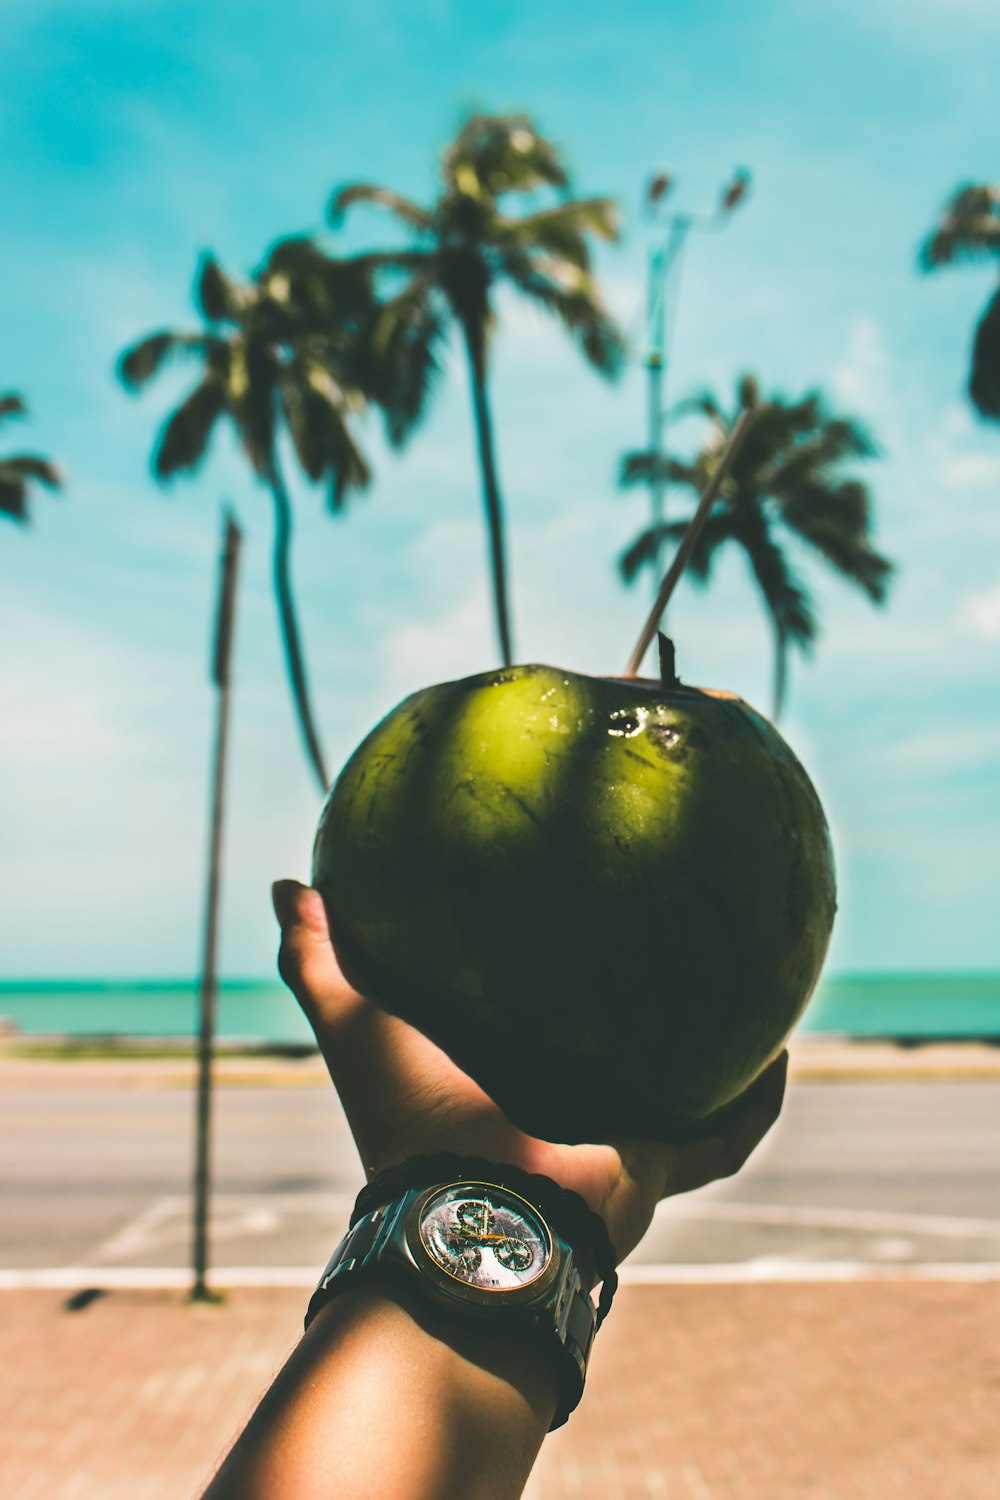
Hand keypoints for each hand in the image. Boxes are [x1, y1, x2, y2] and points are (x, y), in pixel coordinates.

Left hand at [273, 879, 786, 1266]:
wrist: (466, 1212)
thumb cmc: (407, 1117)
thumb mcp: (355, 1022)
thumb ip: (317, 957)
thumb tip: (287, 881)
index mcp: (500, 1083)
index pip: (529, 1033)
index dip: (544, 994)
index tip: (557, 936)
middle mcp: (561, 1117)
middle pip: (611, 1064)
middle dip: (640, 1022)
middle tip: (668, 949)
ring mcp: (613, 1148)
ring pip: (682, 1104)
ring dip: (717, 1063)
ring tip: (751, 997)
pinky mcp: (657, 1170)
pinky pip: (725, 1137)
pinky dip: (756, 1103)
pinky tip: (782, 1050)